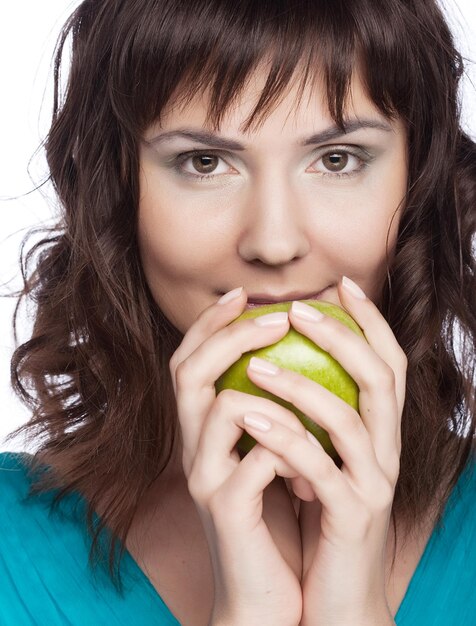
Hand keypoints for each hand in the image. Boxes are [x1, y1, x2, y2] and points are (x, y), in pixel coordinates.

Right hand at [169, 288, 304, 625]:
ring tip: (309, 398)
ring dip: (273, 392)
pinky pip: (256, 459)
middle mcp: (190, 448)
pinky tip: (307, 461)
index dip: (210, 323)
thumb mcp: (263, 450)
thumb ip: (265, 408)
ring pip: (221, 408)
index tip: (242, 294)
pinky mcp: (226, 509)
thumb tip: (290, 354)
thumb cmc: (269, 512)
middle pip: (190, 372)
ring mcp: (203, 478)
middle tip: (278, 319)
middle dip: (234, 336)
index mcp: (199, 431)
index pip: (188, 361)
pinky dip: (289, 446)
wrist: (259, 589)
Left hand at [241, 277, 404, 625]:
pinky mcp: (351, 516)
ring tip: (257, 362)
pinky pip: (318, 468)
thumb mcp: (321, 458)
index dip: (370, 321)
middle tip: (298, 307)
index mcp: (380, 434)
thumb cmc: (321, 520)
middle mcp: (387, 452)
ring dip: (302, 384)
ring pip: (349, 420)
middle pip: (380, 379)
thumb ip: (315, 419)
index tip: (340, 284)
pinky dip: (284, 436)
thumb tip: (285, 364)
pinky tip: (247, 414)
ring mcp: (373, 484)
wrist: (336, 598)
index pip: (387, 364)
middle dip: (342, 335)